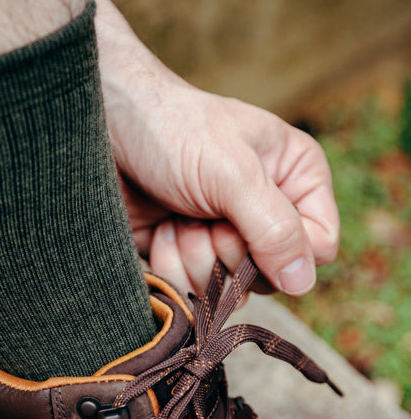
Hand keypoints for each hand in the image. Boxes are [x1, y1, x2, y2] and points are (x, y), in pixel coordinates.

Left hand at [91, 0, 338, 296]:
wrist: (100, 127)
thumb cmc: (170, 131)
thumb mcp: (232, 173)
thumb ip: (273, 229)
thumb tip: (302, 284)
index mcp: (294, 178)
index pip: (317, 246)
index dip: (284, 250)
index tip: (245, 226)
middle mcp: (265, 211)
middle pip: (270, 276)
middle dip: (227, 251)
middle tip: (201, 213)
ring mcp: (223, 236)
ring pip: (228, 289)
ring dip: (194, 256)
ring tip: (176, 215)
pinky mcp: (184, 255)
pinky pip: (190, 291)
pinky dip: (169, 264)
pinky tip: (159, 229)